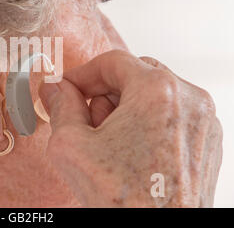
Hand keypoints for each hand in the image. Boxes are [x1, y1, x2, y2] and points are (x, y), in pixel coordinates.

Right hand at [39, 50, 222, 206]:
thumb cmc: (124, 201)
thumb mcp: (71, 145)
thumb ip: (60, 107)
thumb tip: (54, 90)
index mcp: (157, 91)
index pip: (112, 61)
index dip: (83, 74)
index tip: (69, 88)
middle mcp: (188, 99)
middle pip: (136, 74)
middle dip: (106, 93)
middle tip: (87, 118)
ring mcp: (202, 121)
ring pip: (155, 94)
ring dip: (127, 108)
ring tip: (111, 142)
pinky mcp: (207, 141)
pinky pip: (173, 115)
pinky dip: (149, 123)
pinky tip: (133, 151)